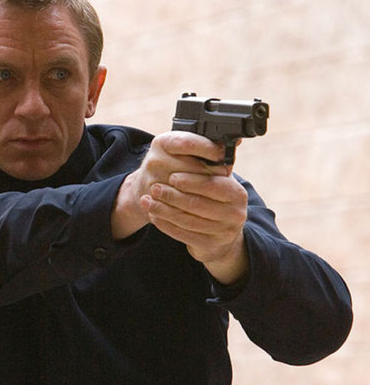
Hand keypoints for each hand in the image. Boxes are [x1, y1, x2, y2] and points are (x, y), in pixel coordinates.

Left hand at [111, 131, 248, 284]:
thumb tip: (205, 138)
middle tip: (153, 187)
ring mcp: (224, 232)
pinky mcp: (210, 246)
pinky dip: (165, 224)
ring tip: (147, 201)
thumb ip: (209, 165)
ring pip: (187, 219)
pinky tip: (153, 215)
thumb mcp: (216, 183)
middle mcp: (235, 213)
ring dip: (164, 209)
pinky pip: (183, 234)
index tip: (172, 175)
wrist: (220, 239)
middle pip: (198, 202)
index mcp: (237, 193)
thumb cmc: (213, 203)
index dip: (192, 179)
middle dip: (172, 194)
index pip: (213, 183)